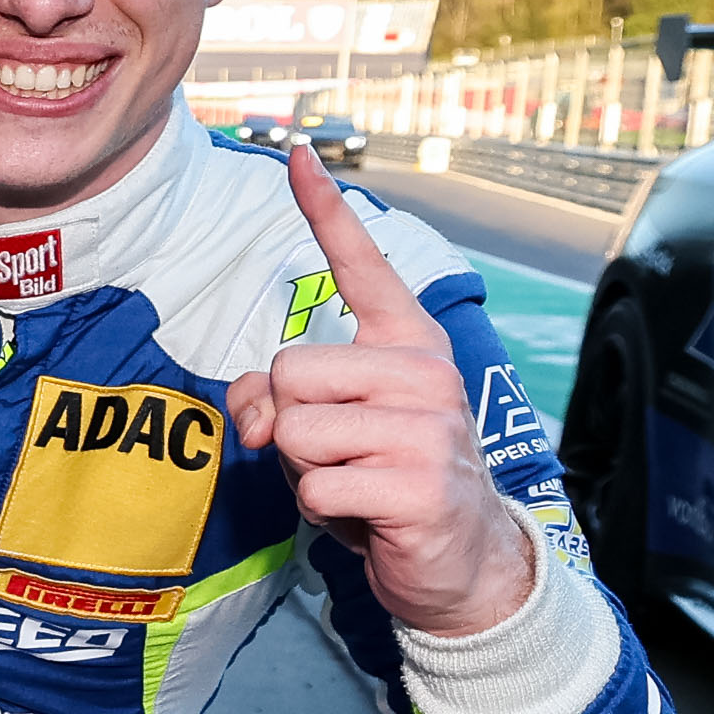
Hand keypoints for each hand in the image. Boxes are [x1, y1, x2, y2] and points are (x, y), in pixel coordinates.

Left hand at [221, 147, 533, 636]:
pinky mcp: (420, 483)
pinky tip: (366, 516)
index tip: (297, 154)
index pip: (361, 264)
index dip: (325, 209)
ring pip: (295, 431)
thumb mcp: (326, 431)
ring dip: (305, 473)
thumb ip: (280, 399)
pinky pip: (316, 486)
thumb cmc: (384, 483)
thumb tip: (254, 407)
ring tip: (354, 485)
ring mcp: (427, 424)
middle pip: (289, 371)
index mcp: (406, 343)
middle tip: (338, 457)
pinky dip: (323, 513)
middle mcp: (423, 370)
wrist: (460, 560)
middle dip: (289, 426)